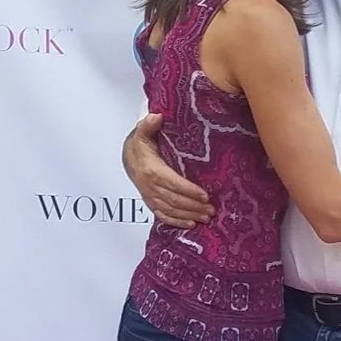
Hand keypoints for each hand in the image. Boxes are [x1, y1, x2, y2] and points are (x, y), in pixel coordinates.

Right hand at [123, 113, 213, 227]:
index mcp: (151, 170)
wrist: (128, 157)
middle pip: (175, 200)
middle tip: (212, 209)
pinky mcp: (151, 203)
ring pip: (171, 209)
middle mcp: (150, 186)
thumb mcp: (143, 131)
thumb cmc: (141, 144)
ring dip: (189, 215)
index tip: (205, 195)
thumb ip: (149, 124)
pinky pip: (163, 215)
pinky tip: (191, 224)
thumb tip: (157, 116)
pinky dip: (176, 222)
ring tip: (207, 217)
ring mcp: (150, 197)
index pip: (172, 182)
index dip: (189, 190)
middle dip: (194, 206)